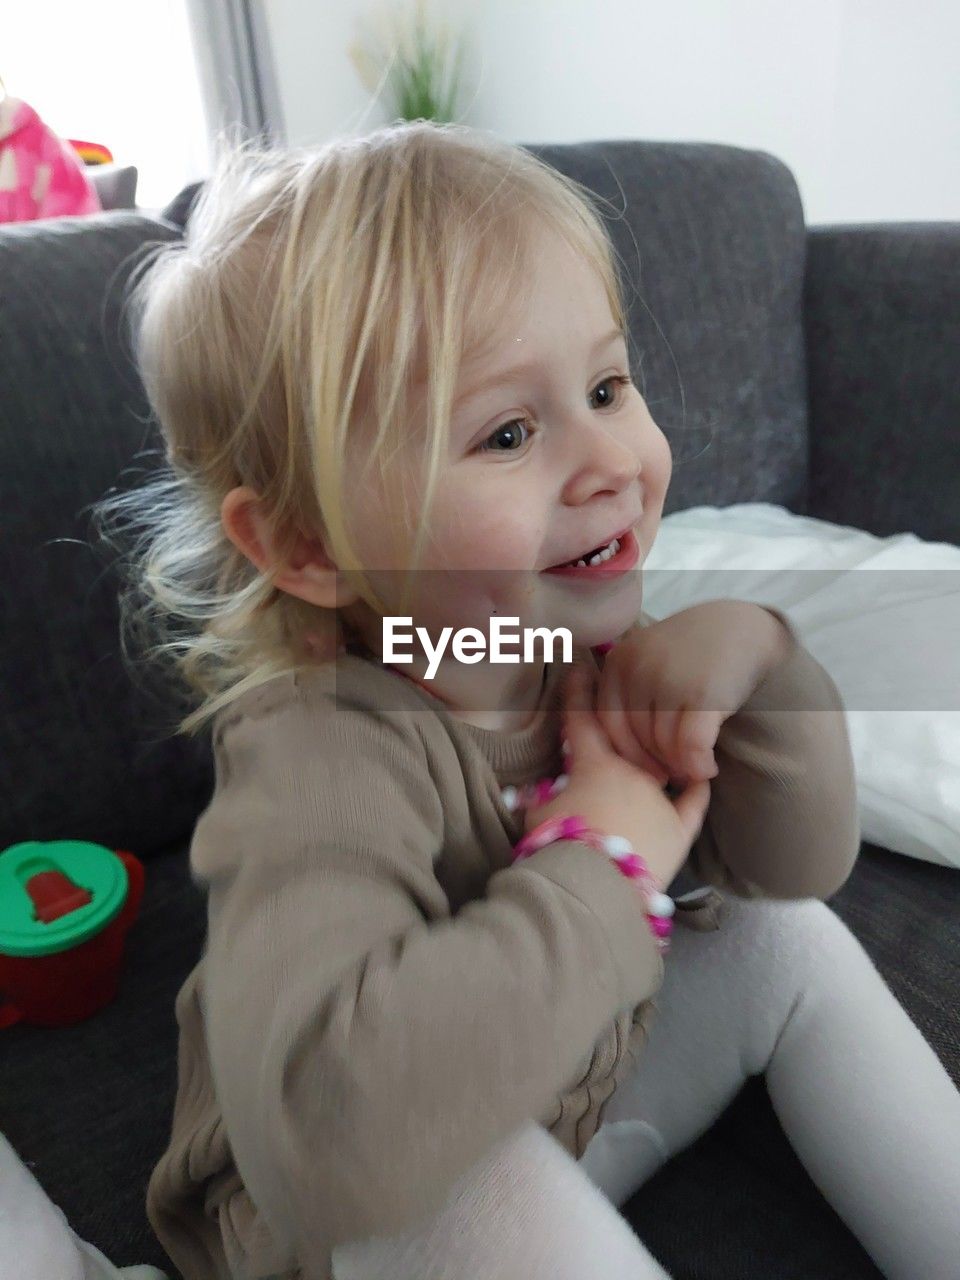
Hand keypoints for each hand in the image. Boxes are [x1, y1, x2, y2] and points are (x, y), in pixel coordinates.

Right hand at [524, 663, 711, 889]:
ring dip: (659, 753)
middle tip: (622, 700)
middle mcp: (631, 772)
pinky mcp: (680, 828)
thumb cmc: (560, 843)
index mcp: (594, 765)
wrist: (598, 883)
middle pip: (626, 738)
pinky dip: (697, 788)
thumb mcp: (537, 816)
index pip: (582, 720)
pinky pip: (693, 803)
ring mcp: (659, 798)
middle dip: (622, 719)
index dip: (578, 693)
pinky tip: (704, 776)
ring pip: (661, 765)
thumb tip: (527, 791)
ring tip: (662, 742)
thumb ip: (539, 798)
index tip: (579, 668)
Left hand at [596, 601, 792, 787]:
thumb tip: (622, 760)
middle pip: (637, 737)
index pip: (609, 723)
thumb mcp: (647, 663)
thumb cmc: (692, 654)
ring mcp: (669, 681)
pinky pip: (691, 747)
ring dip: (680, 766)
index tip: (646, 767)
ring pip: (664, 745)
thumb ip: (628, 698)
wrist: (743, 628)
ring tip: (692, 767)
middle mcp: (638, 669)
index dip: (627, 753)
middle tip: (675, 772)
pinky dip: (699, 766)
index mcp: (618, 663)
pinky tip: (708, 768)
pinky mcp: (702, 694)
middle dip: (657, 762)